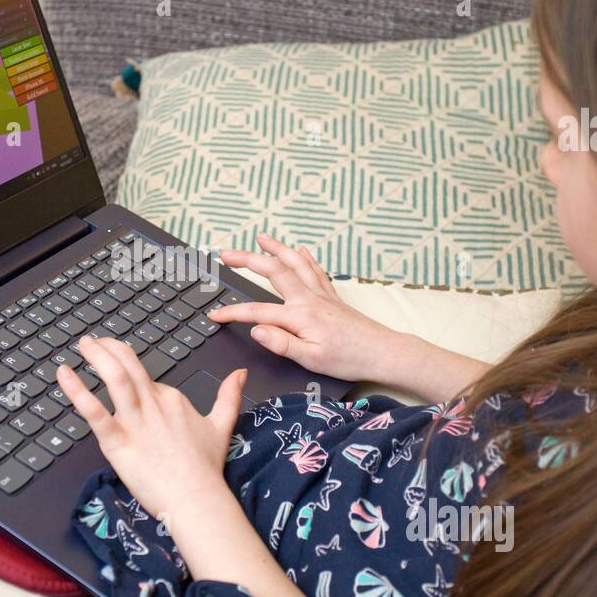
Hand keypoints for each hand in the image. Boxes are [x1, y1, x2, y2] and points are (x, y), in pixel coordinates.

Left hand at [56, 335, 245, 522]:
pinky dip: (77, 391)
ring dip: (97, 356)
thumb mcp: (222, 425)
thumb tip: (240, 373)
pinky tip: (65, 375)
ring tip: (83, 344)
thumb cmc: (206, 469)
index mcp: (173, 400)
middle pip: (129, 365)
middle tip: (94, 341)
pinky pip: (94, 412)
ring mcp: (135, 422)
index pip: (147, 381)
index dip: (133, 377)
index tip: (121, 372)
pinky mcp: (118, 442)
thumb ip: (229, 396)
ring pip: (115, 378)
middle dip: (109, 348)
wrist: (197, 499)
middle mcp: (153, 405)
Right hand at [210, 233, 419, 383]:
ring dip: (276, 248)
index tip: (214, 315)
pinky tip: (300, 249)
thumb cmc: (349, 359)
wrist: (382, 353)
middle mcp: (309, 299)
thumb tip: (256, 329)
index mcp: (300, 316)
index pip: (257, 312)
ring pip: (295, 263)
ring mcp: (321, 295)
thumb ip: (280, 343)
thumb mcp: (310, 359)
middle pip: (273, 271)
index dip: (232, 313)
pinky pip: (315, 269)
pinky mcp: (332, 297)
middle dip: (247, 259)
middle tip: (227, 254)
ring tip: (260, 237)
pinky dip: (305, 257)